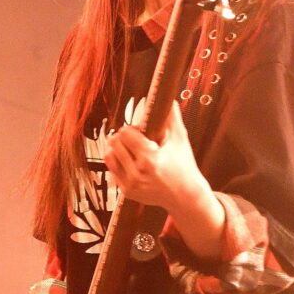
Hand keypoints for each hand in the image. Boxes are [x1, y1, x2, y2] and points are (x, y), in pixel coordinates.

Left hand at [104, 99, 202, 214]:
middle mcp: (138, 173)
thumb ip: (173, 118)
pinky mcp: (126, 192)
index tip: (142, 132)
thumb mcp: (181, 140)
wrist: (185, 196)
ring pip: (109, 155)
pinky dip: (118, 162)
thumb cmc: (184, 166)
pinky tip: (131, 161)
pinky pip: (111, 169)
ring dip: (118, 149)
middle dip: (124, 137)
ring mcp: (130, 184)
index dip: (133, 129)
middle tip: (136, 140)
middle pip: (115, 143)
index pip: (126, 134)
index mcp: (150, 159)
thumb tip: (169, 98)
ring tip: (131, 149)